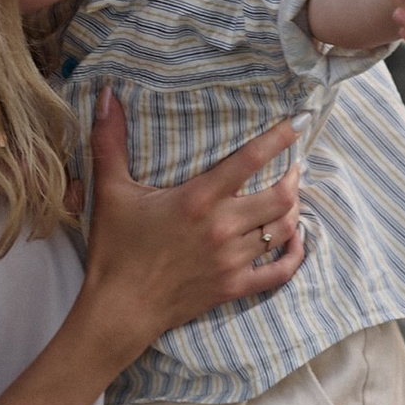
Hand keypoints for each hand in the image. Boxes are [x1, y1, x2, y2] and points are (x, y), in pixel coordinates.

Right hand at [76, 93, 303, 371]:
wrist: (119, 309)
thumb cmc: (115, 250)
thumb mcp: (110, 191)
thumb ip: (110, 142)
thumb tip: (107, 96)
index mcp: (198, 199)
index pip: (249, 161)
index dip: (278, 139)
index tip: (296, 124)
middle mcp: (223, 228)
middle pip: (280, 197)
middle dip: (293, 177)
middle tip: (293, 167)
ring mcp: (232, 260)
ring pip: (283, 230)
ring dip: (293, 211)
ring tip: (291, 197)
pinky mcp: (234, 287)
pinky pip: (280, 272)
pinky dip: (294, 255)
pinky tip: (296, 241)